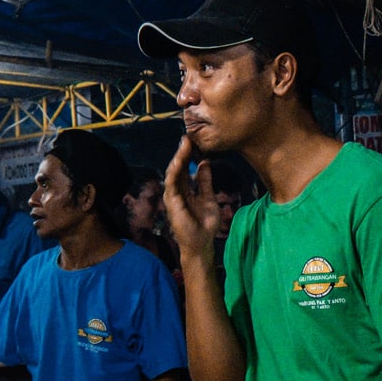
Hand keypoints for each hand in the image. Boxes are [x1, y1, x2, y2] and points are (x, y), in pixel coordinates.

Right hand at [162, 136, 220, 263]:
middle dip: (182, 152)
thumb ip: (205, 182)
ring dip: (178, 157)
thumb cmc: (204, 225)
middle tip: (187, 137)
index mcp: (185, 190)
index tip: (194, 141)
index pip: (186, 168)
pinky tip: (179, 161)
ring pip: (174, 172)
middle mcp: (177, 191)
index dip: (189, 155)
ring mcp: (173, 197)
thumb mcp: (209, 198)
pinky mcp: (172, 202)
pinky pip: (172, 183)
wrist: (201, 243)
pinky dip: (175, 171)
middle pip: (178, 168)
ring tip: (184, 143)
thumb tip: (206, 163)